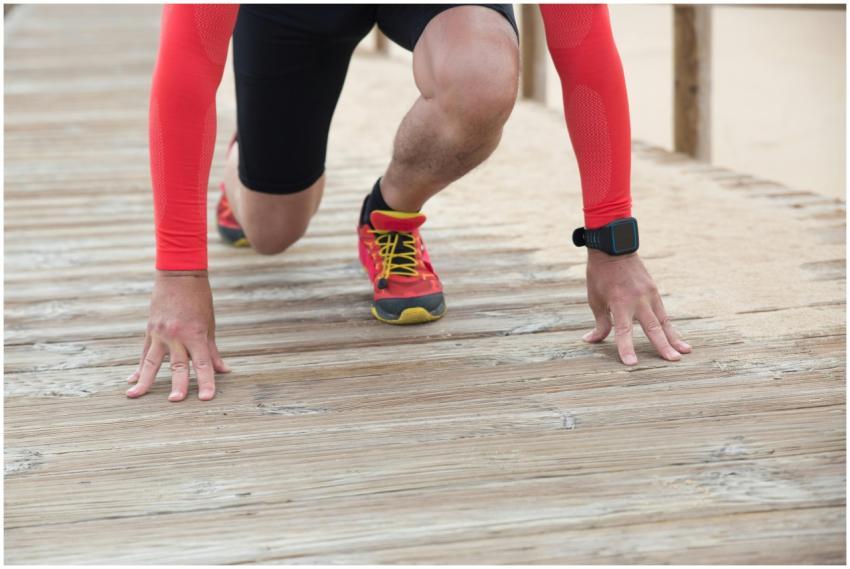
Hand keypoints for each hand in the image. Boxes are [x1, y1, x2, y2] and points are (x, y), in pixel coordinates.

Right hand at [127, 270, 229, 400]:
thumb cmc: (199, 298)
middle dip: (177, 384)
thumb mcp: (209, 323)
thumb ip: (213, 350)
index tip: (207, 398)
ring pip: (151, 361)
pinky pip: (144, 352)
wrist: (179, 274)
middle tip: (176, 401)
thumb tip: (223, 370)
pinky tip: (132, 380)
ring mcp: (160, 333)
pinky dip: (139, 366)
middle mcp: (177, 335)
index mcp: (195, 334)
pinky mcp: (150, 330)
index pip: (203, 364)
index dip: (207, 382)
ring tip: (134, 396)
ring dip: (144, 380)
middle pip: (178, 365)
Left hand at [583, 249, 690, 365]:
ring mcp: (648, 294)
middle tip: (673, 360)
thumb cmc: (600, 276)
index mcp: (619, 303)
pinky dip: (669, 326)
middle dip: (663, 345)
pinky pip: (662, 312)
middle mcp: (637, 300)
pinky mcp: (654, 290)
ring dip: (674, 337)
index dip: (626, 348)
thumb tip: (592, 340)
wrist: (614, 249)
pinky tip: (676, 337)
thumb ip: (600, 323)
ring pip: (663, 320)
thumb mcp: (595, 299)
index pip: (623, 331)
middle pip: (652, 327)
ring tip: (685, 351)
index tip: (631, 363)